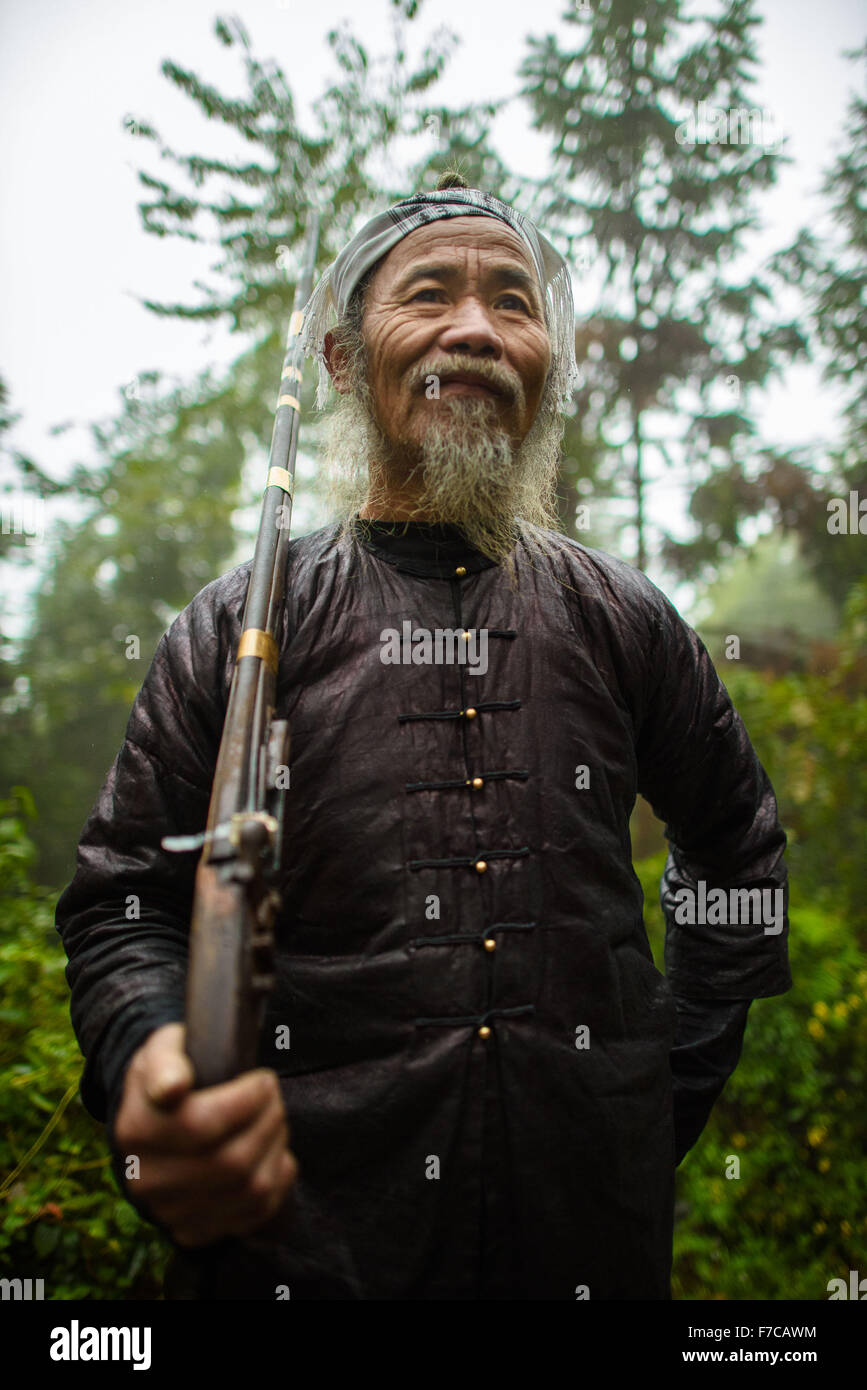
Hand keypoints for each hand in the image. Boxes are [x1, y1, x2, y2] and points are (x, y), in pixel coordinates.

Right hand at [113, 1022, 297, 1247]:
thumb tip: (173, 1087)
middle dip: (268, 1121)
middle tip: (273, 1095)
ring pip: (249, 1190)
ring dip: (276, 1148)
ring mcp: (170, 1211)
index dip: (246, 1101)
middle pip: (231, 1162)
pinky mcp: (194, 1230)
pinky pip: (255, 1214)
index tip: (262, 1079)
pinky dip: (277, 1181)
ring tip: (274, 1119)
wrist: (156, 1120)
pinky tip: (272, 1153)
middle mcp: (146, 1179)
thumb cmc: (170, 1074)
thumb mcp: (162, 1050)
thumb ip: (166, 1061)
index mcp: (135, 1130)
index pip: (199, 1126)